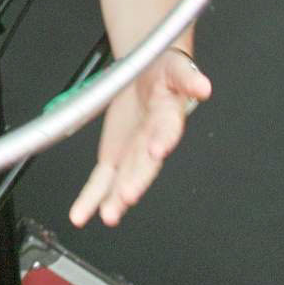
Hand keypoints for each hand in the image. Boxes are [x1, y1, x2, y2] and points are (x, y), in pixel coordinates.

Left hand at [67, 49, 211, 227]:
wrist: (149, 73)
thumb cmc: (165, 73)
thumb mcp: (176, 69)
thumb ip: (188, 78)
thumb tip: (202, 86)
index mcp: (169, 116)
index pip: (168, 129)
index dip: (163, 138)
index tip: (157, 149)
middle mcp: (152, 141)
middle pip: (145, 163)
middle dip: (136, 180)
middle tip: (127, 196)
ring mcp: (132, 153)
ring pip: (123, 178)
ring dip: (115, 198)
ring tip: (108, 215)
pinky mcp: (114, 156)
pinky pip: (101, 180)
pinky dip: (90, 198)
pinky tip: (81, 214)